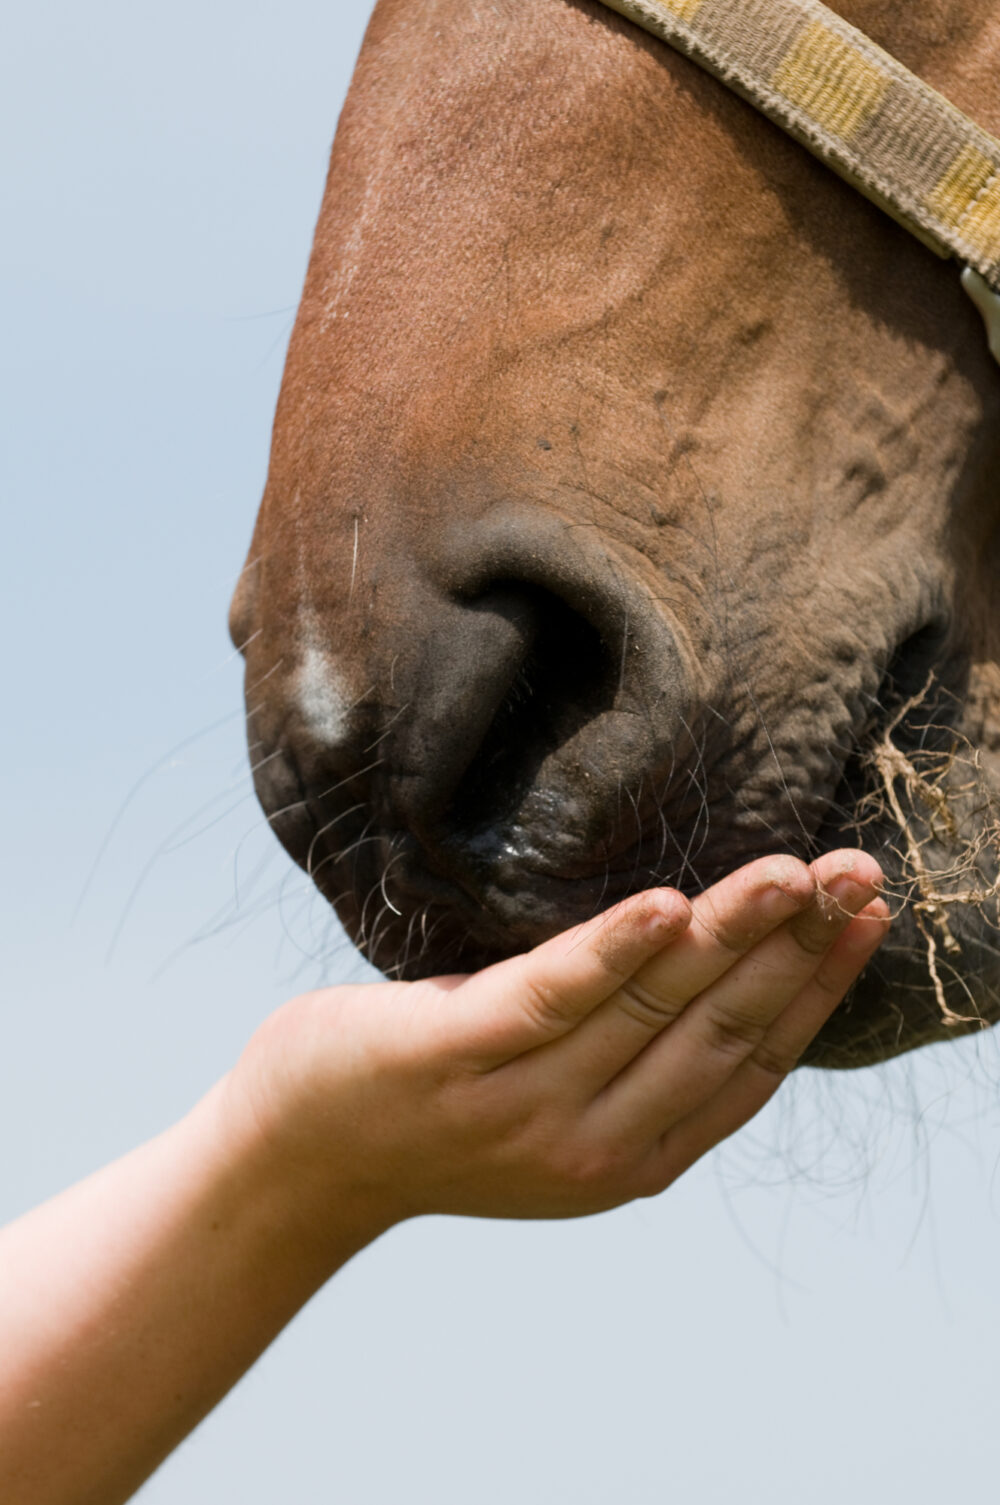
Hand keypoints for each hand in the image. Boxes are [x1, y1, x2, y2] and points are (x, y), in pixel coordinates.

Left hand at [228, 850, 887, 1249]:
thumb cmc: (440, 1110)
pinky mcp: (450, 1054)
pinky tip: (668, 906)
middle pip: (719, 1031)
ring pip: (653, 1008)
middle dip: (799, 949)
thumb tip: (719, 963)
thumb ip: (635, 1061)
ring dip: (732, 935)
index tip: (868, 919)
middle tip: (858, 873)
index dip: (816, 991)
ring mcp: (522, 1102)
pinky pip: (548, 994)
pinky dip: (615, 950)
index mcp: (631, 1155)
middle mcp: (591, 1142)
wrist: (297, 1158)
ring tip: (792, 873)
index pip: (750, 1065)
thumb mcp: (558, 1107)